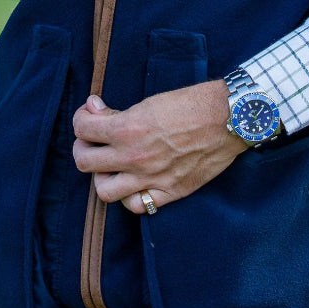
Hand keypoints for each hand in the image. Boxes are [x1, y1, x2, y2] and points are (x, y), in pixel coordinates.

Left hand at [72, 80, 246, 213]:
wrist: (228, 119)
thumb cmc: (191, 104)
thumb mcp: (149, 102)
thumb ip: (118, 113)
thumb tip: (93, 109)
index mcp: (127, 129)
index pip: (82, 129)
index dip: (81, 119)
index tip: (89, 116)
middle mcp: (134, 157)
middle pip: (84, 161)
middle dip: (83, 148)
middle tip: (92, 142)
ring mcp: (151, 178)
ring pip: (103, 190)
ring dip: (101, 177)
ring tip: (110, 167)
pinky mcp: (169, 192)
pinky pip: (137, 206)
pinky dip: (130, 197)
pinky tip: (133, 184)